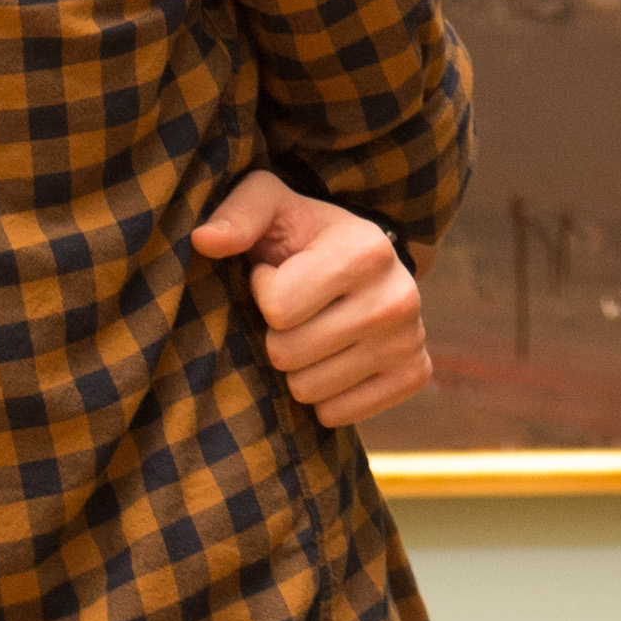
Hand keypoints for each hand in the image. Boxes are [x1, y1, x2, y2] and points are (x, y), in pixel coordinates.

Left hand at [192, 173, 436, 429]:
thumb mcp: (270, 206)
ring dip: (296, 368)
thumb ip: (238, 215)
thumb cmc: (303, 233)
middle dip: (275, 334)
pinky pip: (338, 414)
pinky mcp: (415, 374)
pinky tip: (333, 358)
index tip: (276, 273)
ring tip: (312, 331)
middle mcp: (399, 297)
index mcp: (366, 250)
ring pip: (309, 390)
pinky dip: (323, 395)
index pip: (278, 308)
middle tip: (293, 310)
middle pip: (288, 354)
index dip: (262, 292)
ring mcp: (410, 340)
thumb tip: (205, 240)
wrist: (364, 261)